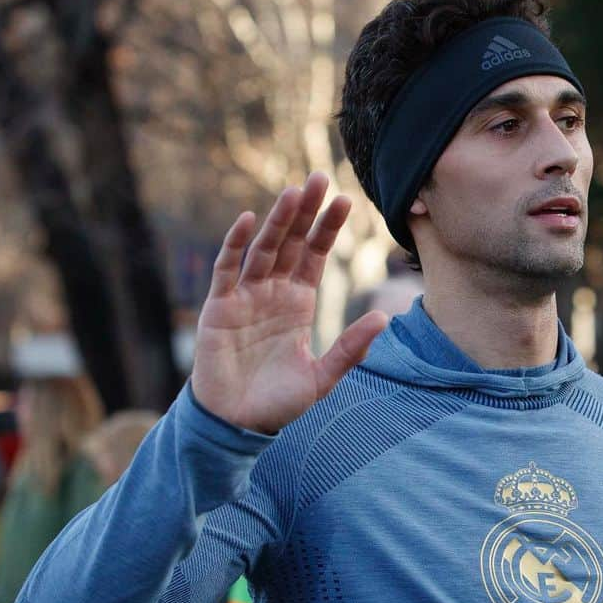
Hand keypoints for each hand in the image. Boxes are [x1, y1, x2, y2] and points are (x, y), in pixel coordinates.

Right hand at [191, 172, 387, 433]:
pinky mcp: (218, 308)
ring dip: (278, 220)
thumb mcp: (323, 376)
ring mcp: (244, 297)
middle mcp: (272, 292)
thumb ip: (351, 348)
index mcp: (298, 303)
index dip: (328, 228)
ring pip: (263, 249)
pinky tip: (248, 220)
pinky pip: (227, 270)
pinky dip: (236, 245)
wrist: (237, 424)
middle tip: (321, 177)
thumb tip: (384, 317)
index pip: (314, 255)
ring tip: (295, 192)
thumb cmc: (278, 403)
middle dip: (306, 211)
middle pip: (291, 242)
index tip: (347, 200)